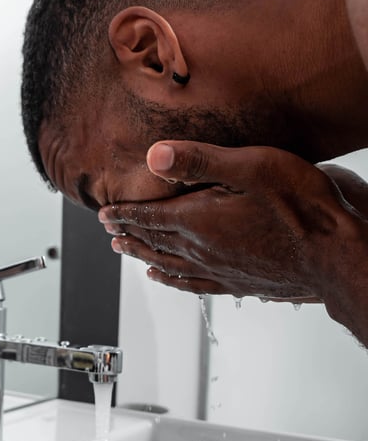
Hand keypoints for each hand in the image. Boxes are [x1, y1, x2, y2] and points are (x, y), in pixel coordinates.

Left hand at [97, 141, 363, 300]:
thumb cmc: (303, 209)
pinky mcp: (237, 283)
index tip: (104, 214)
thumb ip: (200, 162)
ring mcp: (218, 269)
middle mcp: (201, 250)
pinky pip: (191, 284)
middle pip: (152, 241)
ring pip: (166, 264)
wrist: (337, 257)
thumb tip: (154, 156)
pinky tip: (164, 279)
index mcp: (198, 221)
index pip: (148, 217)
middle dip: (127, 233)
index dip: (123, 214)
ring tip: (124, 251)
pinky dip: (170, 280)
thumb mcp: (252, 168)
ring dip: (141, 255)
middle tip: (108, 230)